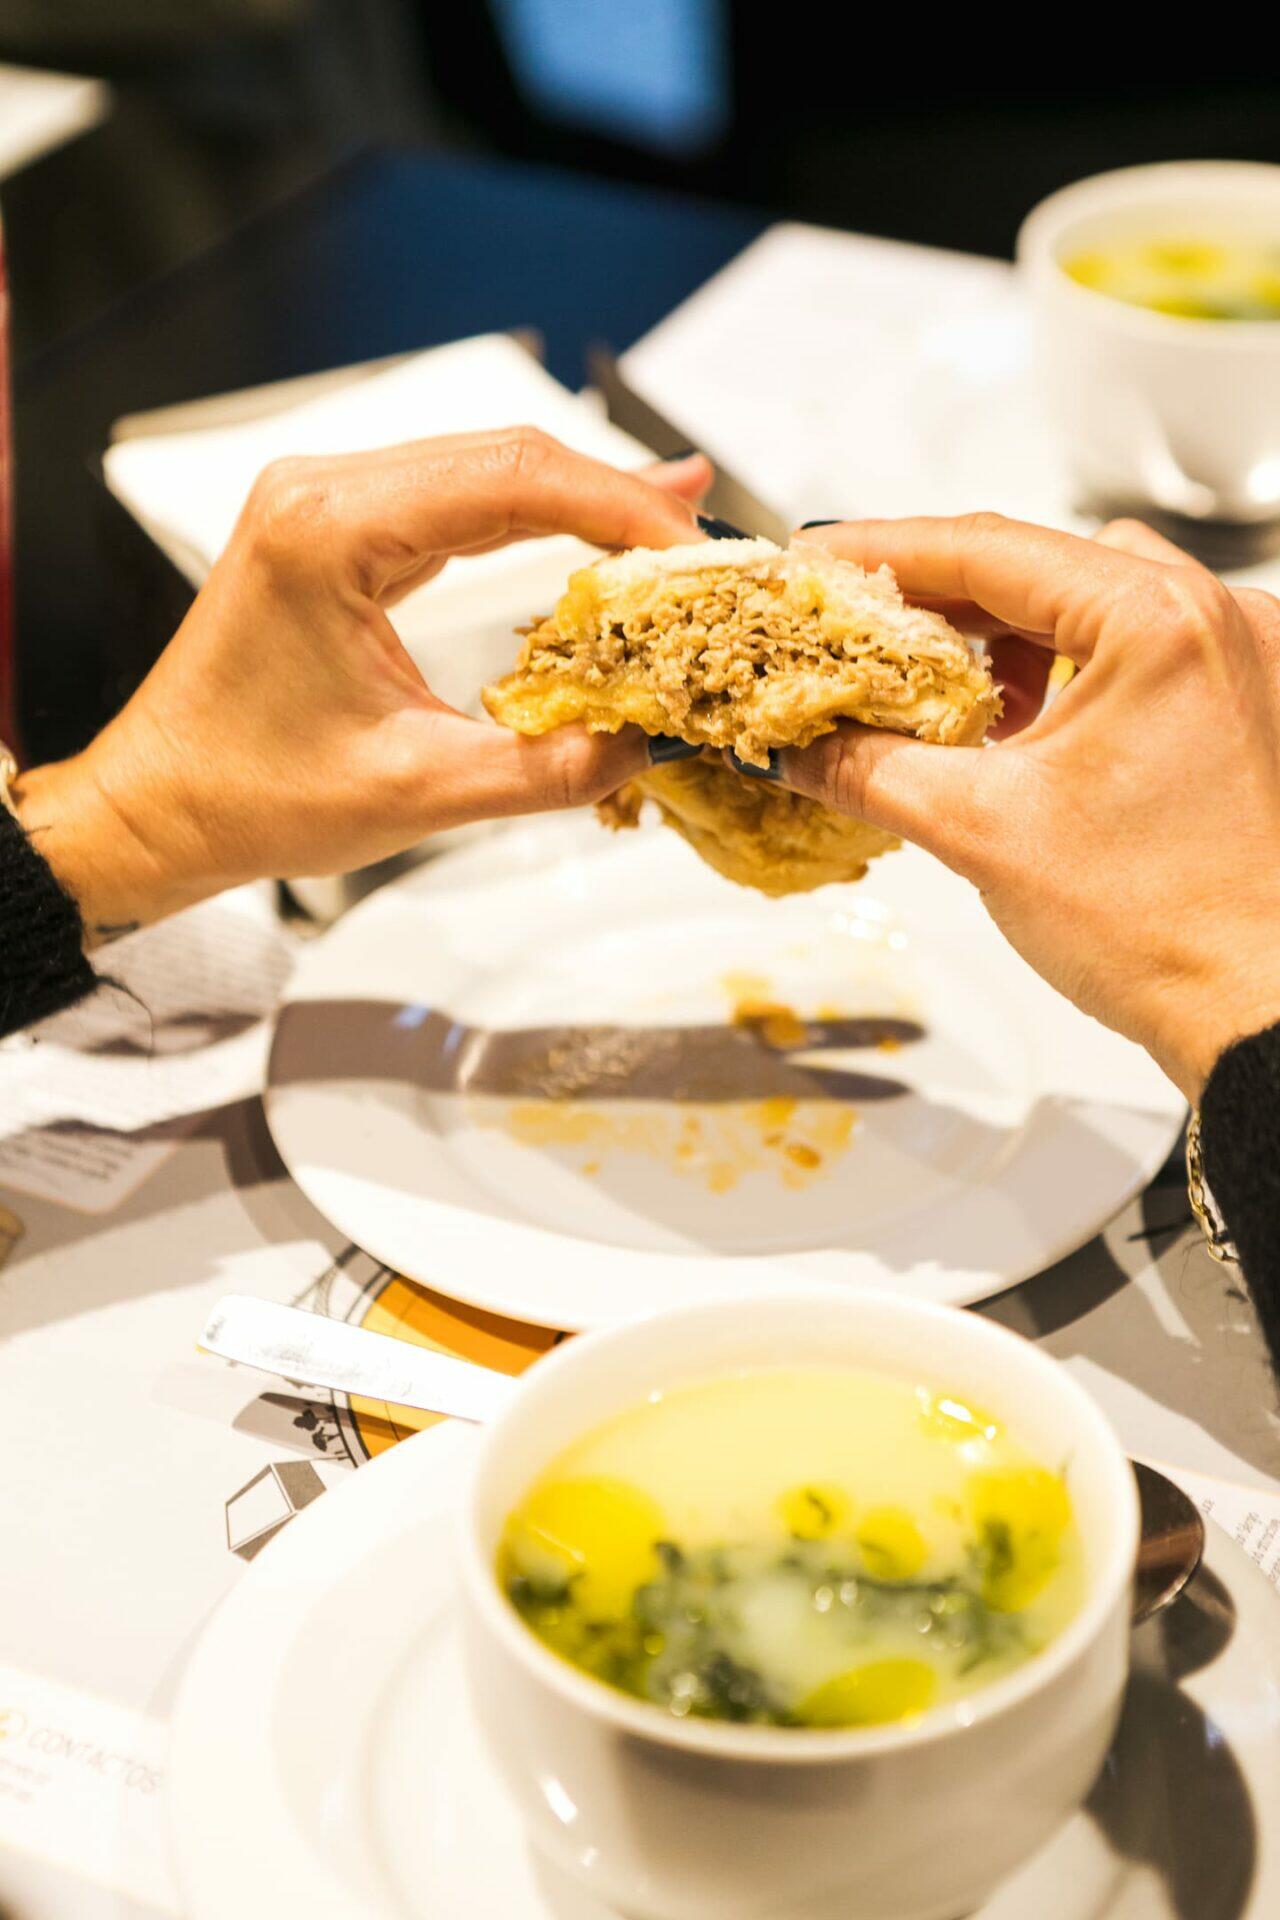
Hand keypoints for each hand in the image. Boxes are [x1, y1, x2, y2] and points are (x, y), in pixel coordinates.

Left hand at [14, 430, 709, 940]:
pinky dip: (531, 519)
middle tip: (702, 540)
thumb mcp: (419, 793)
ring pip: (485, 471)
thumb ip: (546, 769)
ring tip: (673, 525)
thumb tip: (648, 743)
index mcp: (330, 530)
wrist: (163, 806)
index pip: (510, 479)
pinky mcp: (337, 531)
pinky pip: (455, 502)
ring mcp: (327, 504)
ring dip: (580, 501)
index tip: (690, 548)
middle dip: (613, 496)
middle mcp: (324, 493)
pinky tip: (595, 525)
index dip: (617, 505)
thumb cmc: (253, 796)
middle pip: (506, 456)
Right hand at [781, 512, 1279, 1100]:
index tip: (814, 562)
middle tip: (852, 626)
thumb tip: (795, 746)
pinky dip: (1059, 670)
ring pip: (1087, 604)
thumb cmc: (1165, 928)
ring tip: (931, 688)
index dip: (884, 551)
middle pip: (1040, 566)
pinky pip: (1130, 651)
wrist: (1261, 1013)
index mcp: (1159, 622)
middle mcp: (1214, 620)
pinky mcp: (1240, 705)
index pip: (990, 548)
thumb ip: (868, 771)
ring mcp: (1237, 661)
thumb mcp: (982, 832)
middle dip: (938, 597)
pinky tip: (1010, 724)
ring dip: (1001, 635)